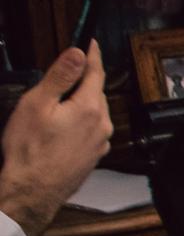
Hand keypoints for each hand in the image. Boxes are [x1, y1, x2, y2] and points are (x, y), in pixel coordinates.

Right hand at [0, 42, 110, 235]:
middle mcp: (101, 126)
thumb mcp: (38, 104)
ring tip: (56, 108)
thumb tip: (78, 54)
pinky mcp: (93, 157)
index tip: (92, 44)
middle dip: (82, 83)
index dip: (93, 55)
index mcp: (89, 109)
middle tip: (62, 78)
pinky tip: (61, 130)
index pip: (96, 73)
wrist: (31, 191)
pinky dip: (80, 123)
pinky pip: (91, 131)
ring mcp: (100, 144)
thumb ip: (60, 77)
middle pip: (95, 93)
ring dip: (81, 104)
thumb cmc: (29, 151)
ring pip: (94, 113)